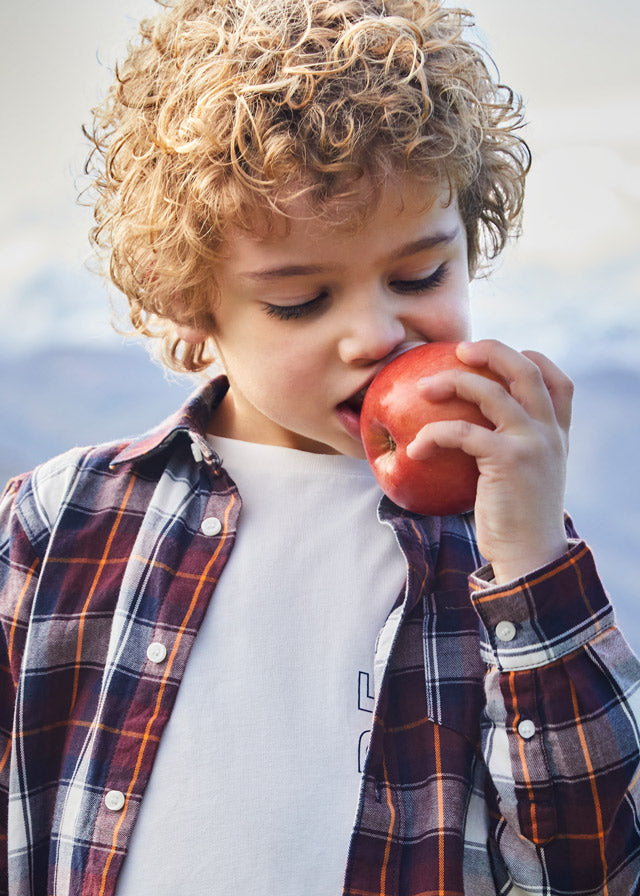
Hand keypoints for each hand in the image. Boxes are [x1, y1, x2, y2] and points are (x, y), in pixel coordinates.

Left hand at [407, 339, 572, 583]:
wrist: (530, 556)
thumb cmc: (517, 520)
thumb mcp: (527, 478)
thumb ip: (514, 449)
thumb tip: (472, 432)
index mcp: (557, 434)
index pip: (558, 381)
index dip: (532, 358)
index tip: (500, 356)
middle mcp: (549, 432)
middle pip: (525, 370)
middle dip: (491, 351)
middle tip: (457, 349)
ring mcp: (532, 442)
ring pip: (490, 391)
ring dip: (452, 382)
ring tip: (422, 389)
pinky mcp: (508, 459)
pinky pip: (462, 431)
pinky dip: (434, 434)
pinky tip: (415, 448)